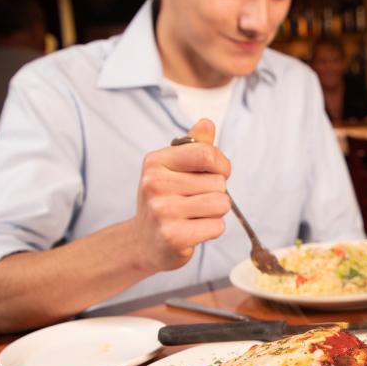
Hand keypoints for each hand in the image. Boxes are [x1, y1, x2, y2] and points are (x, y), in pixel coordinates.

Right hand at [131, 118, 231, 271]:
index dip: (221, 165)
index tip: (214, 173)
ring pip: (221, 204)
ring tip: (193, 216)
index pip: (207, 154)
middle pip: (219, 182)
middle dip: (216, 192)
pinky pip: (217, 227)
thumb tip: (207, 123)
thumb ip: (195, 146)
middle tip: (193, 202)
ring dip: (215, 212)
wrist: (145, 242)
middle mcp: (154, 183)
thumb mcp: (174, 169)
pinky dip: (211, 230)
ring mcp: (162, 211)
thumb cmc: (166, 200)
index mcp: (156, 161)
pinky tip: (192, 230)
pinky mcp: (173, 236)